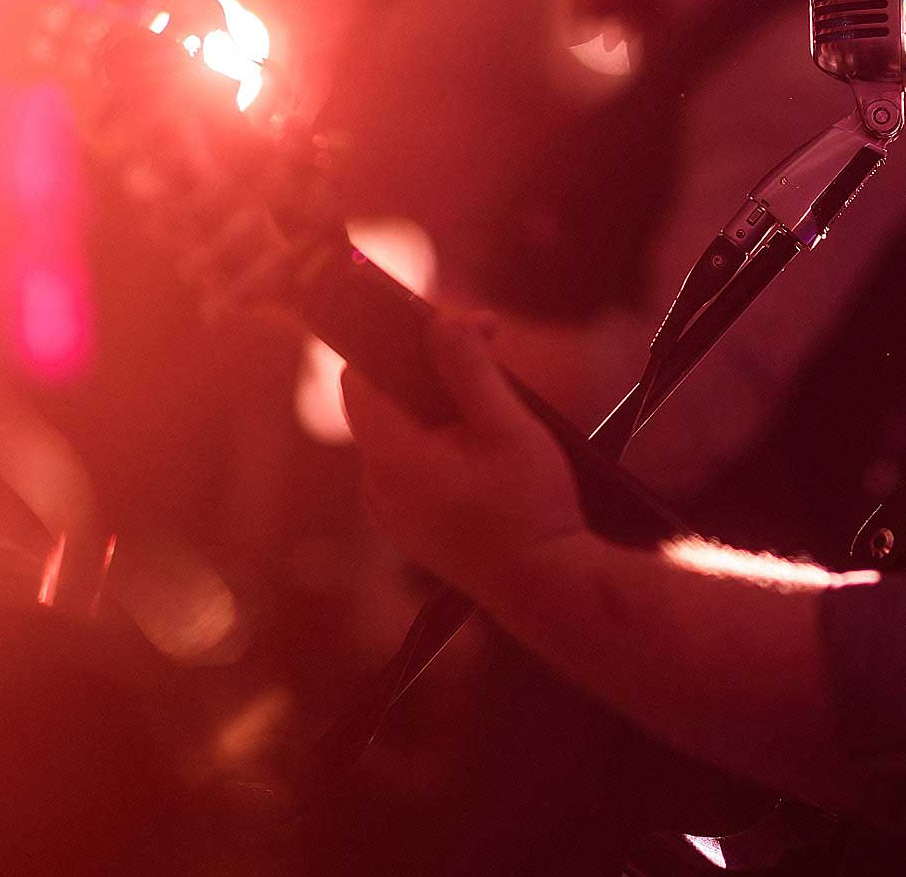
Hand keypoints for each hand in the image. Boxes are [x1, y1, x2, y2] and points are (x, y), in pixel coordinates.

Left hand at [342, 311, 589, 596]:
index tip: (449, 332)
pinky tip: (482, 451)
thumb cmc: (529, 507)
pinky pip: (410, 472)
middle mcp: (376, 489)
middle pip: (382, 406)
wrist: (547, 586)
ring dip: (436, 413)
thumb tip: (443, 318)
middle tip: (487, 359)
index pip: (359, 378)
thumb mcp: (504, 424)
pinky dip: (438, 450)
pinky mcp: (412, 531)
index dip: (397, 343)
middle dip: (428, 375)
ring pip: (399, 438)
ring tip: (490, 408)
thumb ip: (467, 366)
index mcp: (388, 458)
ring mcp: (391, 516)